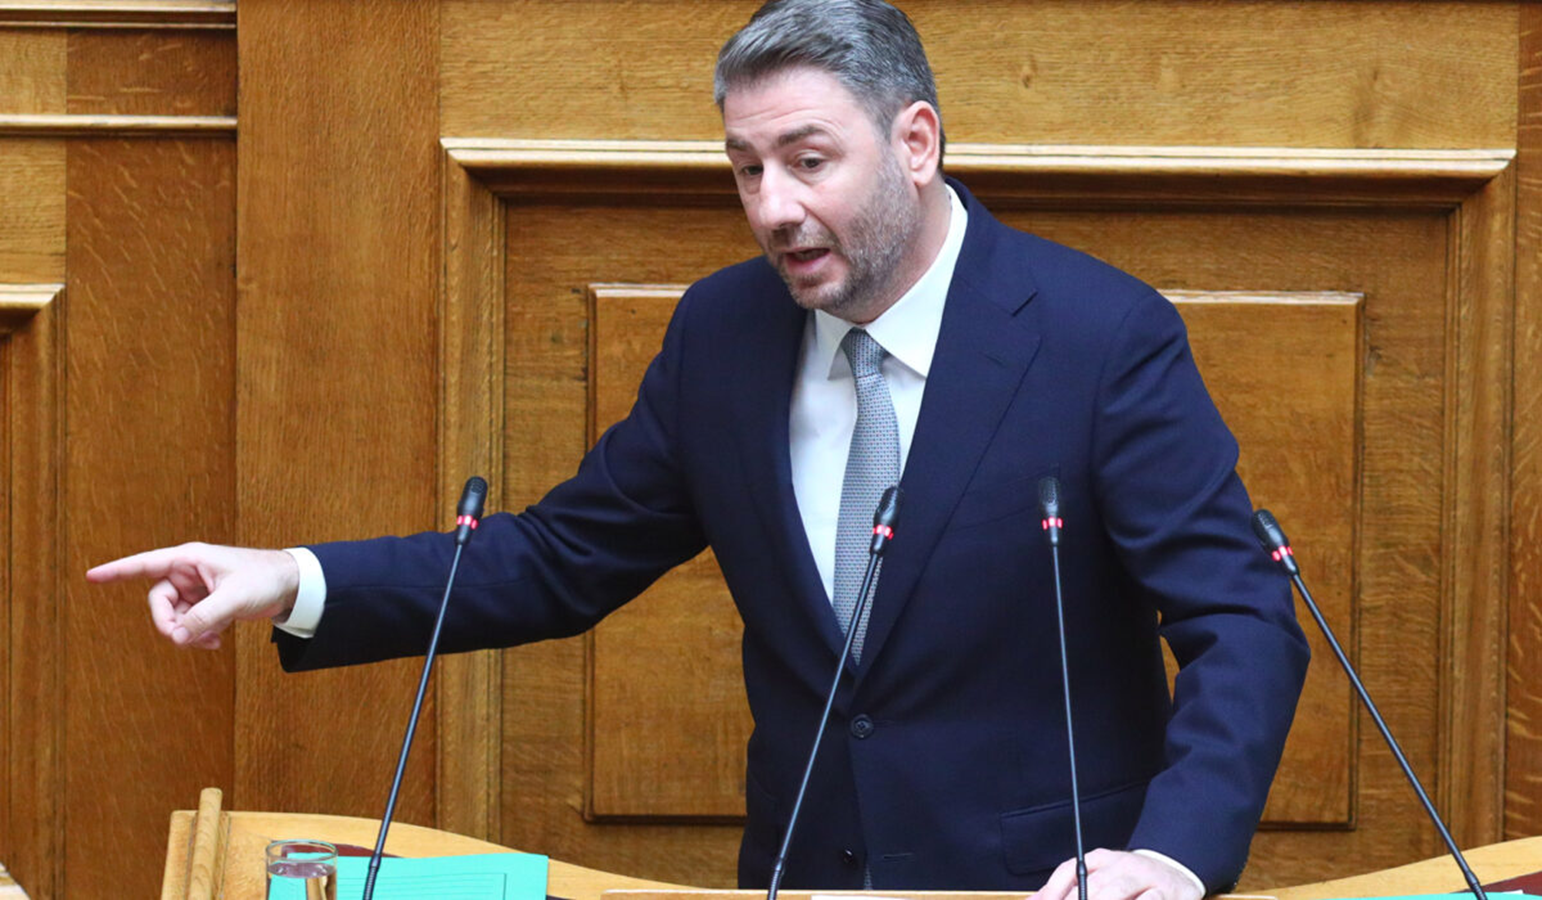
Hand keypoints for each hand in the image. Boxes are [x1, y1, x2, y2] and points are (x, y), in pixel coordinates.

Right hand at [87, 543, 300, 649]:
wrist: (294, 586)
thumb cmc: (266, 578)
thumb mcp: (234, 599)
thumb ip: (203, 618)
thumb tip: (178, 638)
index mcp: (190, 559)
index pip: (145, 564)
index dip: (117, 571)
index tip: (91, 577)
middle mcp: (189, 573)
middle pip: (159, 602)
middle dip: (169, 624)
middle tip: (185, 640)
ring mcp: (198, 589)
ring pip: (175, 617)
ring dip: (188, 633)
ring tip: (212, 641)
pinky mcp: (208, 604)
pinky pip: (191, 623)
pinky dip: (199, 635)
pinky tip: (217, 641)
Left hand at [1036, 849, 1203, 899]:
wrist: (1177, 868)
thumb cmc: (1131, 880)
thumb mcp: (1100, 877)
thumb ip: (1069, 888)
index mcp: (1100, 860)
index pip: (1070, 871)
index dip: (1054, 890)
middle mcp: (1121, 864)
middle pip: (1092, 885)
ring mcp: (1144, 877)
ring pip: (1117, 890)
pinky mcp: (1168, 892)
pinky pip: (1150, 899)